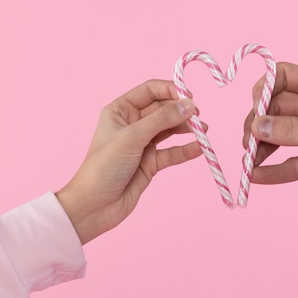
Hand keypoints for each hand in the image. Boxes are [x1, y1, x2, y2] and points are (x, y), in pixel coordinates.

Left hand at [56, 80, 200, 243]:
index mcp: (120, 110)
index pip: (150, 90)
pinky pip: (172, 152)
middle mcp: (132, 124)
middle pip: (163, 109)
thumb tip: (189, 104)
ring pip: (170, 130)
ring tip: (203, 130)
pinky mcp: (150, 163)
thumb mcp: (133, 137)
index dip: (170, 90)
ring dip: (187, 129)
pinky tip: (200, 148)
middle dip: (182, 111)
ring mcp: (142, 143)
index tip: (189, 97)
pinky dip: (186, 149)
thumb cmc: (103, 167)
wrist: (93, 207)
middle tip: (198, 117)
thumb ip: (162, 119)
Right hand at [243, 63, 297, 206]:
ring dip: (263, 148)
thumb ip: (294, 130)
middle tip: (248, 144)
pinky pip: (292, 161)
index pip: (284, 75)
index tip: (255, 111)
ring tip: (248, 163)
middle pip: (276, 108)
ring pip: (281, 136)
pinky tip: (258, 177)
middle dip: (259, 125)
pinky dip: (275, 169)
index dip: (265, 88)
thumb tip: (257, 126)